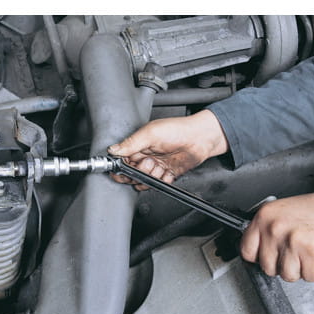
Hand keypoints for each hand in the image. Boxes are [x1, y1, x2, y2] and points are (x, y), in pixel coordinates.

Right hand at [107, 109, 228, 189]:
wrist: (200, 137)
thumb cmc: (178, 129)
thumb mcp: (150, 133)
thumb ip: (131, 143)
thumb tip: (113, 149)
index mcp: (138, 146)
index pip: (122, 161)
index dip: (121, 167)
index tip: (123, 170)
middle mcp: (146, 156)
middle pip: (132, 174)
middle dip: (138, 172)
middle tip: (147, 163)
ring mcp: (156, 166)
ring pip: (145, 181)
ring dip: (151, 176)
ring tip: (159, 166)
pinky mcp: (167, 174)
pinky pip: (159, 184)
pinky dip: (163, 181)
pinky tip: (167, 171)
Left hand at [241, 189, 313, 281]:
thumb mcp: (281, 213)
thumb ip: (265, 230)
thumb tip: (255, 249)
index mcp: (264, 217)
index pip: (246, 250)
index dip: (257, 257)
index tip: (264, 257)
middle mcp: (275, 229)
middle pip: (266, 267)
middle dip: (281, 265)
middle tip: (293, 252)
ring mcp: (293, 242)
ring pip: (287, 275)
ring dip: (299, 268)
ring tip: (306, 251)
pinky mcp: (312, 254)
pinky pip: (309, 276)